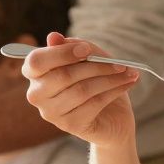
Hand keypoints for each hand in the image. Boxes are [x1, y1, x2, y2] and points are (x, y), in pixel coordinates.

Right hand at [22, 32, 140, 148]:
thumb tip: (53, 37)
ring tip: (129, 72)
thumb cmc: (95, 82)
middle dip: (96, 66)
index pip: (36, 61)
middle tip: (120, 63)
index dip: (62, 53)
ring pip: (81, 90)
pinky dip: (114, 91)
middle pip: (63, 75)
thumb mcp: (89, 59)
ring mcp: (51, 113)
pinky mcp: (70, 125)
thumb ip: (74, 47)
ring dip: (110, 79)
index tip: (87, 50)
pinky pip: (94, 104)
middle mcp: (37, 95)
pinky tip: (127, 84)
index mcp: (35, 73)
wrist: (112, 118)